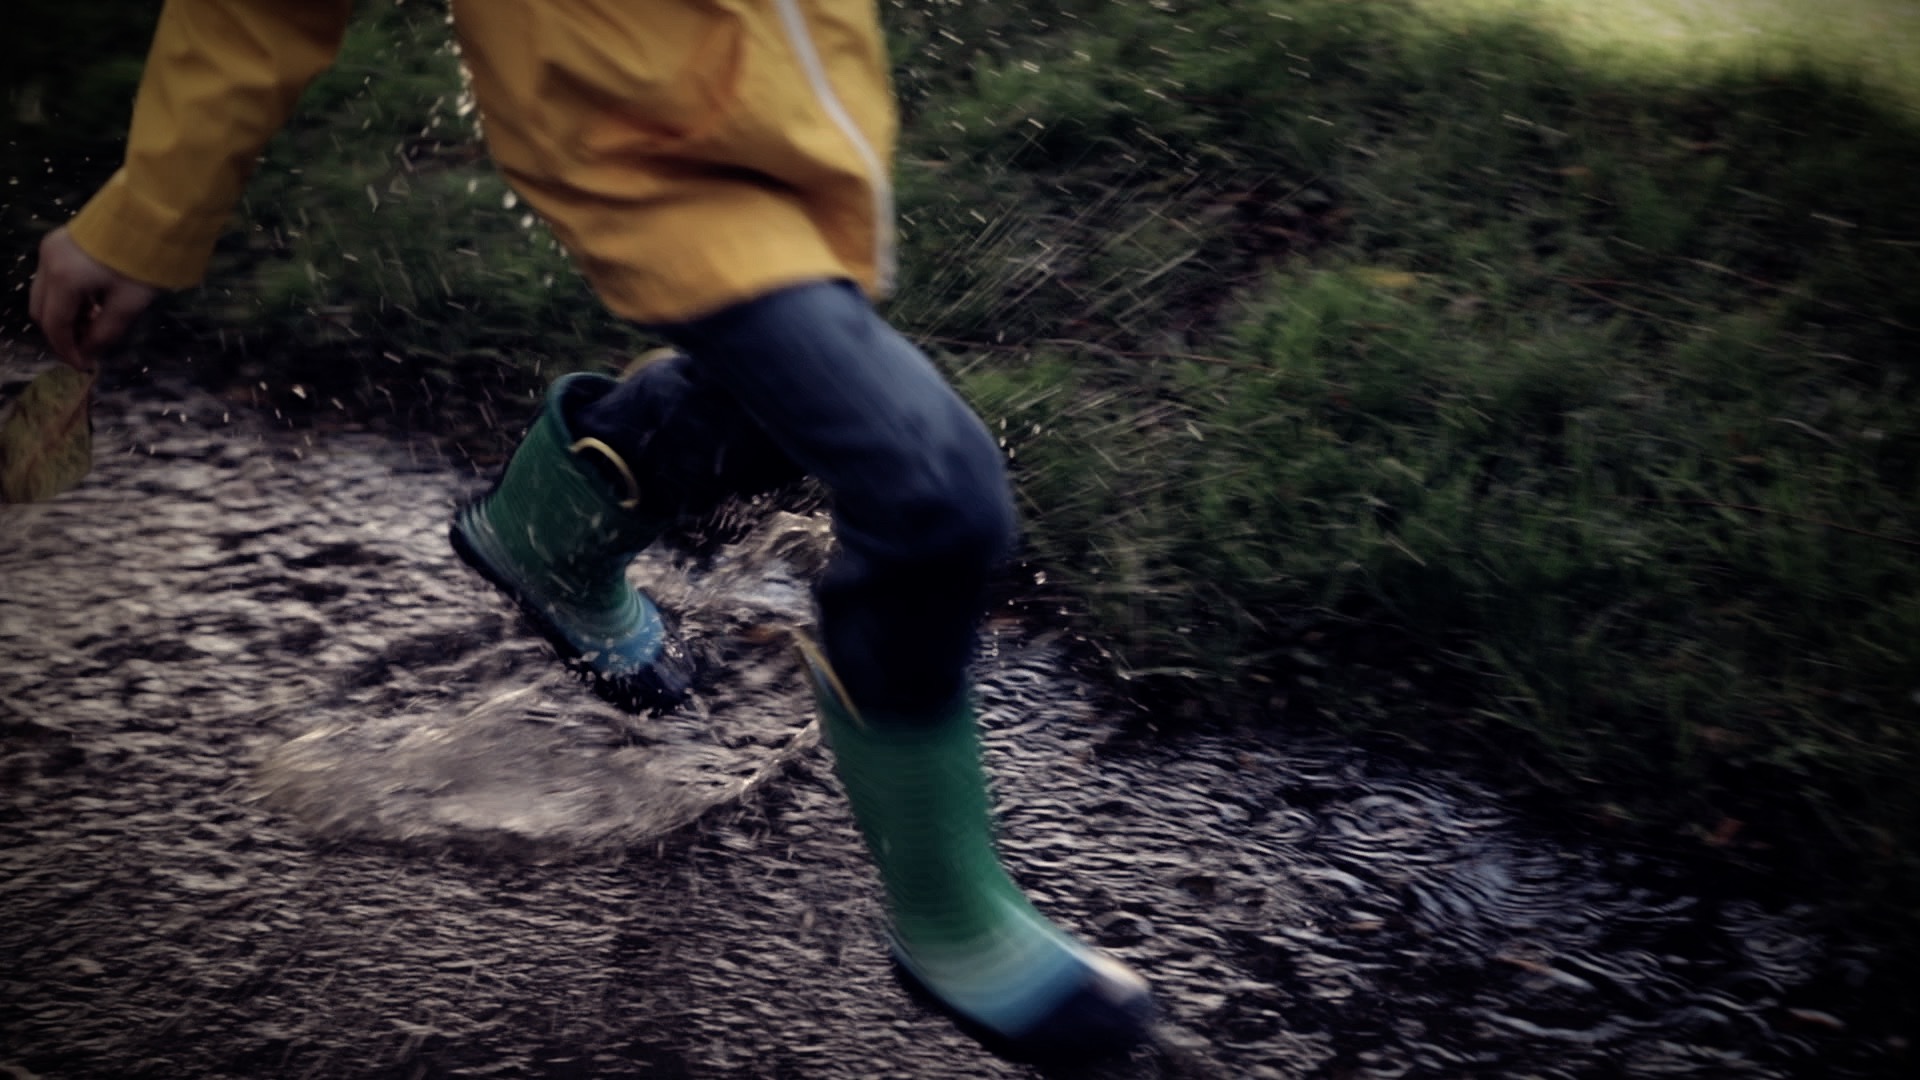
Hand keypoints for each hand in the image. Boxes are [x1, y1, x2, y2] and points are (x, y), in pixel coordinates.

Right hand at [29, 227, 160, 371]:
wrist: (152, 212)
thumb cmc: (144, 259)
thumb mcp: (130, 302)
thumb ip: (106, 331)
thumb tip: (89, 352)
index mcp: (63, 279)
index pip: (54, 325)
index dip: (67, 350)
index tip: (83, 366)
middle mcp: (47, 262)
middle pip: (43, 310)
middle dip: (63, 333)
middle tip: (89, 347)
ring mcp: (50, 248)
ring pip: (45, 294)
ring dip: (65, 315)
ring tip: (95, 324)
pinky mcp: (59, 241)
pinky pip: (53, 277)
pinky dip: (68, 296)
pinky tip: (93, 303)